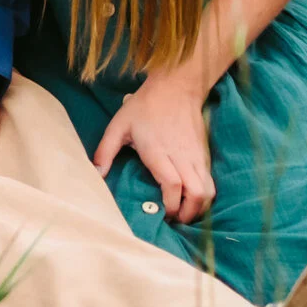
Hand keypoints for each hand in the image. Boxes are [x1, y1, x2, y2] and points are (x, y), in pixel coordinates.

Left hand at [93, 76, 214, 222]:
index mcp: (159, 151)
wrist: (176, 87)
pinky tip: (191, 198)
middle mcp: (182, 156)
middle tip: (173, 219)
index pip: (173, 186)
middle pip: (197, 194)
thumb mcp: (118, 125)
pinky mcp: (205, 154)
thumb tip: (96, 175)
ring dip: (199, 207)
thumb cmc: (144, 107)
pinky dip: (204, 195)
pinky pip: (211, 181)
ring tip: (183, 211)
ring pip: (209, 190)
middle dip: (188, 213)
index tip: (162, 213)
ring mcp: (197, 156)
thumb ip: (104, 152)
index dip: (171, 205)